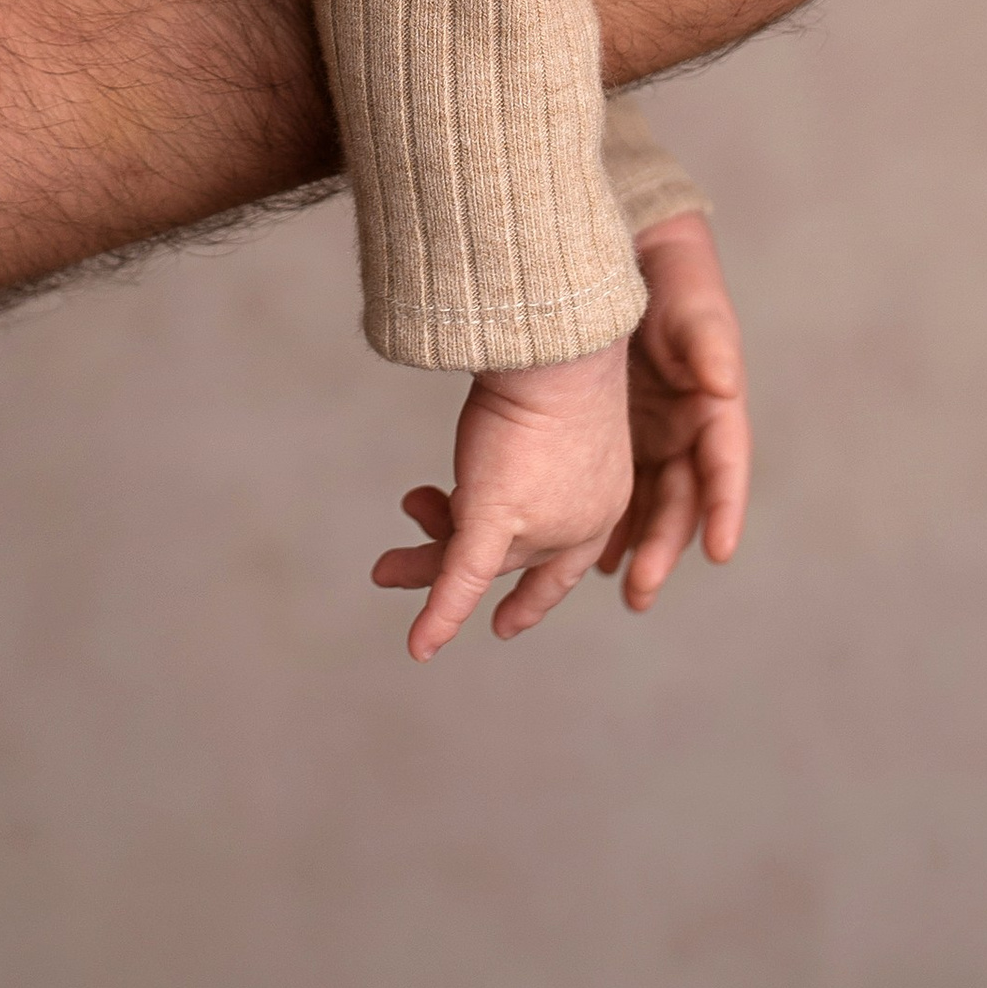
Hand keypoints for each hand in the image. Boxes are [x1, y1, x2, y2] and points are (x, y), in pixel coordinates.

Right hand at [372, 342, 632, 659]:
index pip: (568, 562)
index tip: (508, 622)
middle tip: (407, 567)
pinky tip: (419, 647)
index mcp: (604, 499)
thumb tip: (472, 465)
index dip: (536, 595)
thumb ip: (509, 451)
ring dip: (423, 567)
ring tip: (382, 570)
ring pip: (474, 561)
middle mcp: (579, 520)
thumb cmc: (555, 355)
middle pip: (507, 558)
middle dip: (446, 558)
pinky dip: (439, 612)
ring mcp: (541, 524)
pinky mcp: (500, 516)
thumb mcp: (535, 415)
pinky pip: (462, 577)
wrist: (557, 341)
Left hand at [598, 210, 749, 607]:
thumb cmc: (675, 282)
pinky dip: (604, 520)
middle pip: (681, 502)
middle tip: (642, 591)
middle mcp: (688, 432)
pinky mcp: (616, 433)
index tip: (720, 550)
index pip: (725, 469)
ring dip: (635, 547)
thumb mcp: (695, 312)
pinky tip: (585, 554)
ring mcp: (651, 435)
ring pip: (646, 504)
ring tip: (617, 585)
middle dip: (665, 549)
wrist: (634, 254)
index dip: (725, 510)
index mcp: (715, 410)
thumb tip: (726, 383)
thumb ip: (709, 346)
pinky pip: (612, 485)